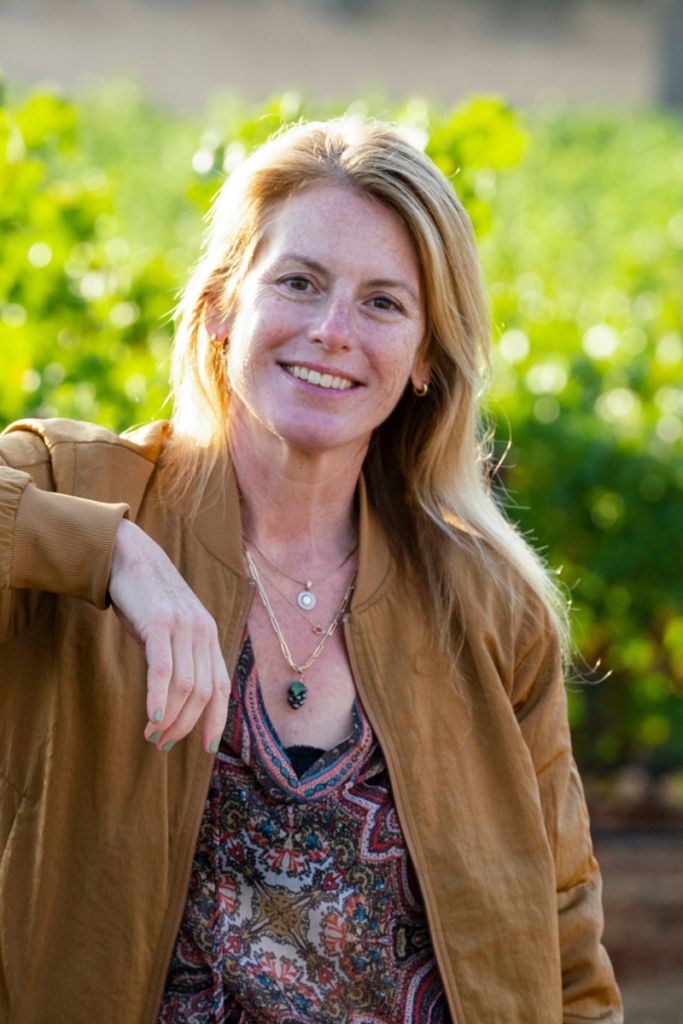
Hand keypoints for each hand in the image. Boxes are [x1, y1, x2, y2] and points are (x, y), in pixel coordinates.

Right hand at [109, 518, 229, 752]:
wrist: (131, 557)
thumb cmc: (146, 600)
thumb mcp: (169, 630)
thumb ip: (178, 658)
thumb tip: (173, 701)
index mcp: (209, 637)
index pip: (221, 687)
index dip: (216, 720)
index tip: (204, 748)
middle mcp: (203, 632)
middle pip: (203, 693)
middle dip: (184, 726)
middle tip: (161, 744)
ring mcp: (184, 627)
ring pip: (185, 686)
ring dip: (169, 718)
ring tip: (151, 736)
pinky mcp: (160, 623)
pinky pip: (164, 669)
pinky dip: (159, 697)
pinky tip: (152, 717)